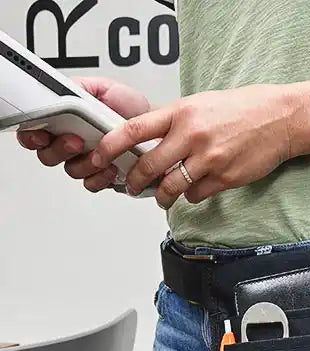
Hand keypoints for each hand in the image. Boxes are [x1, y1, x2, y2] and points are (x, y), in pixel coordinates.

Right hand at [17, 77, 150, 191]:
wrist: (158, 130)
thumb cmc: (134, 111)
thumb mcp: (105, 89)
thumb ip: (79, 88)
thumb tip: (61, 89)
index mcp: (65, 123)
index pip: (35, 133)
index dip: (33, 135)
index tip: (43, 133)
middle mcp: (73, 145)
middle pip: (48, 156)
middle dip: (60, 149)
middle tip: (76, 141)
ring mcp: (88, 162)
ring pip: (72, 171)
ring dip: (85, 163)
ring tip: (101, 154)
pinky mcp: (104, 177)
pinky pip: (93, 184)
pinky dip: (101, 178)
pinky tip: (112, 167)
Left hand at [89, 83, 305, 207]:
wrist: (280, 119)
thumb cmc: (244, 109)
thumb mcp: (202, 104)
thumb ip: (175, 121)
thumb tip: (152, 141)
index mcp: (182, 112)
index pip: (134, 129)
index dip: (111, 146)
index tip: (99, 156)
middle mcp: (192, 135)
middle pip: (149, 166)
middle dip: (134, 181)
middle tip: (131, 186)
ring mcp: (209, 159)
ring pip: (172, 187)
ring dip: (162, 197)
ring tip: (162, 198)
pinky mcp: (224, 178)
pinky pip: (196, 195)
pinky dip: (192, 196)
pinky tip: (197, 189)